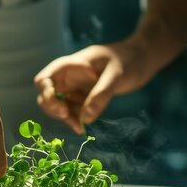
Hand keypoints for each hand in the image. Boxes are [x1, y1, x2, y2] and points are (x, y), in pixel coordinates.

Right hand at [34, 40, 151, 133]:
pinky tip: (84, 127)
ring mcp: (75, 88)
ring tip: (80, 128)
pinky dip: (74, 120)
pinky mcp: (83, 98)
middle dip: (54, 110)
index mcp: (70, 66)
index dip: (46, 95)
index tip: (62, 108)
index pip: (44, 79)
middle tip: (70, 119)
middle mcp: (68, 78)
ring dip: (64, 118)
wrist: (142, 58)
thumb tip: (86, 118)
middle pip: (46, 96)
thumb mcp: (116, 75)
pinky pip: (72, 111)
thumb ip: (101, 94)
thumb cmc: (128, 60)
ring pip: (58, 107)